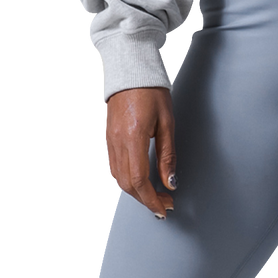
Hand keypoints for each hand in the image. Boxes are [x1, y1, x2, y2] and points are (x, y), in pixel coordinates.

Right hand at [103, 87, 176, 218]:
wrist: (131, 70)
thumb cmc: (151, 91)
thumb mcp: (167, 122)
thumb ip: (168, 155)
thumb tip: (170, 181)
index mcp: (133, 137)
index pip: (139, 180)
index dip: (151, 199)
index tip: (164, 207)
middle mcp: (117, 142)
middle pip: (127, 183)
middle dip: (145, 199)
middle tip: (164, 203)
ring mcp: (109, 140)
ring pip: (118, 178)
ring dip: (135, 191)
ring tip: (153, 195)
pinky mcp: (107, 137)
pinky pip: (112, 166)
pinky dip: (124, 179)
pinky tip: (136, 180)